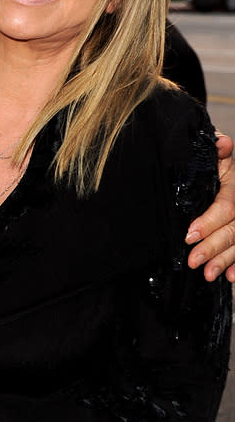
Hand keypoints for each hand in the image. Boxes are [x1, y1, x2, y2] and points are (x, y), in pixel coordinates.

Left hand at [186, 132, 234, 281]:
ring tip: (208, 274)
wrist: (207, 158)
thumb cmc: (204, 154)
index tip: (190, 234)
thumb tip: (222, 143)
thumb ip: (214, 148)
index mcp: (232, 181)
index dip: (210, 221)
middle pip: (234, 228)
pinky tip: (231, 277)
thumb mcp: (207, 148)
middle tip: (194, 261)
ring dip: (225, 260)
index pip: (227, 205)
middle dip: (214, 247)